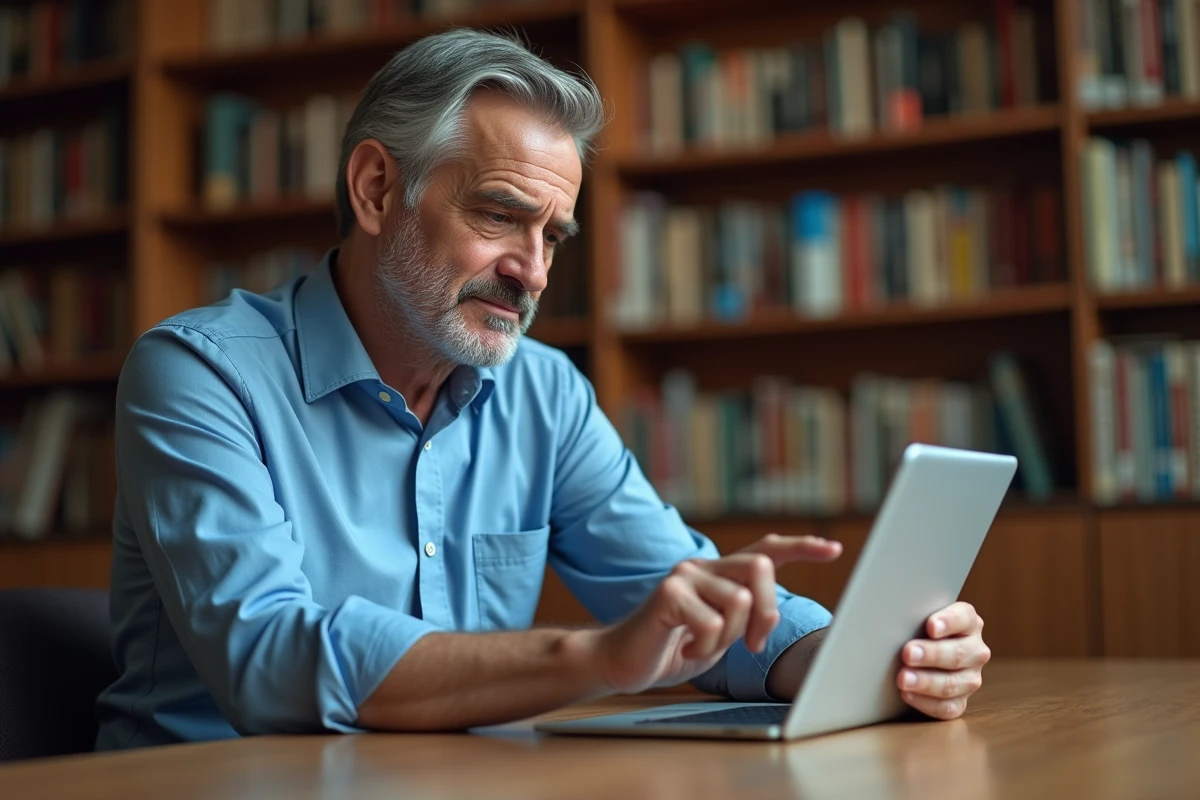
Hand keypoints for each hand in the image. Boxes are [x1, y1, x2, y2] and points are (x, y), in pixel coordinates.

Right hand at [591, 534, 841, 694]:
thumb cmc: (673, 647)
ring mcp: (685, 576)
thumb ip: (745, 616)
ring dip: (730, 637)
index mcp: (719, 575)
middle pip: (759, 568)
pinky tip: (686, 648)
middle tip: (752, 644)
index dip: (801, 547)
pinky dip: (706, 646)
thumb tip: (771, 615)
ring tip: (705, 646)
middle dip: (766, 610)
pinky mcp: (668, 594)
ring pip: (739, 600)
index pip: (765, 550)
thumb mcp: (721, 633)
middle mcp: (703, 567)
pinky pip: (712, 622)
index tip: (832, 548)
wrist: (623, 661)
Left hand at [897, 602, 989, 719]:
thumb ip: (914, 614)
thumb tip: (891, 615)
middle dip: (932, 654)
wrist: (916, 656)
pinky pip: (947, 707)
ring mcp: (970, 678)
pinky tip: (907, 695)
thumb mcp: (918, 617)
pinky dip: (926, 703)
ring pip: (953, 683)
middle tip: (908, 653)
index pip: (964, 618)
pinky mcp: (961, 701)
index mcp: (969, 623)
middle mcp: (975, 650)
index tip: (930, 626)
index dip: (948, 621)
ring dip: (926, 682)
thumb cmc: (916, 630)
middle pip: (958, 653)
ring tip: (903, 679)